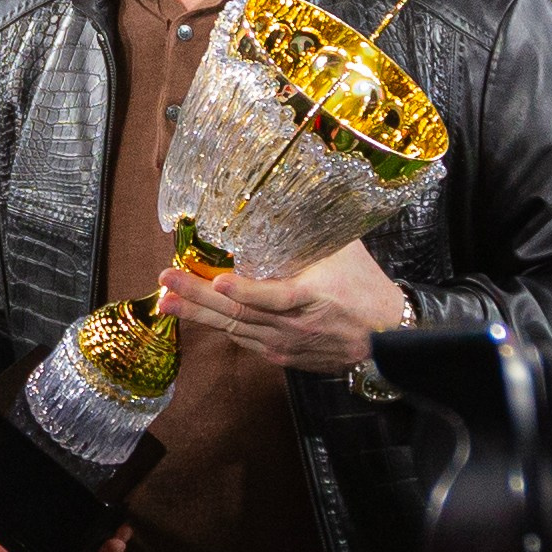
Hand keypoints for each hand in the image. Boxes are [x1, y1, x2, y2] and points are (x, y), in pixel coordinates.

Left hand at [157, 240, 406, 375]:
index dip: (244, 291)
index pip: (273, 297)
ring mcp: (285, 345)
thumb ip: (311, 231)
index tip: (218, 279)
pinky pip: (244, 339)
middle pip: (240, 314)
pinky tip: (196, 312)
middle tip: (166, 283)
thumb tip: (284, 194)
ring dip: (198, 315)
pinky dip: (221, 324)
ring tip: (166, 301)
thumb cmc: (363, 286)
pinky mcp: (282, 358)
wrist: (386, 335)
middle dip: (198, 297)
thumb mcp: (344, 251)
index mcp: (313, 298)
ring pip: (235, 329)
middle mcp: (294, 326)